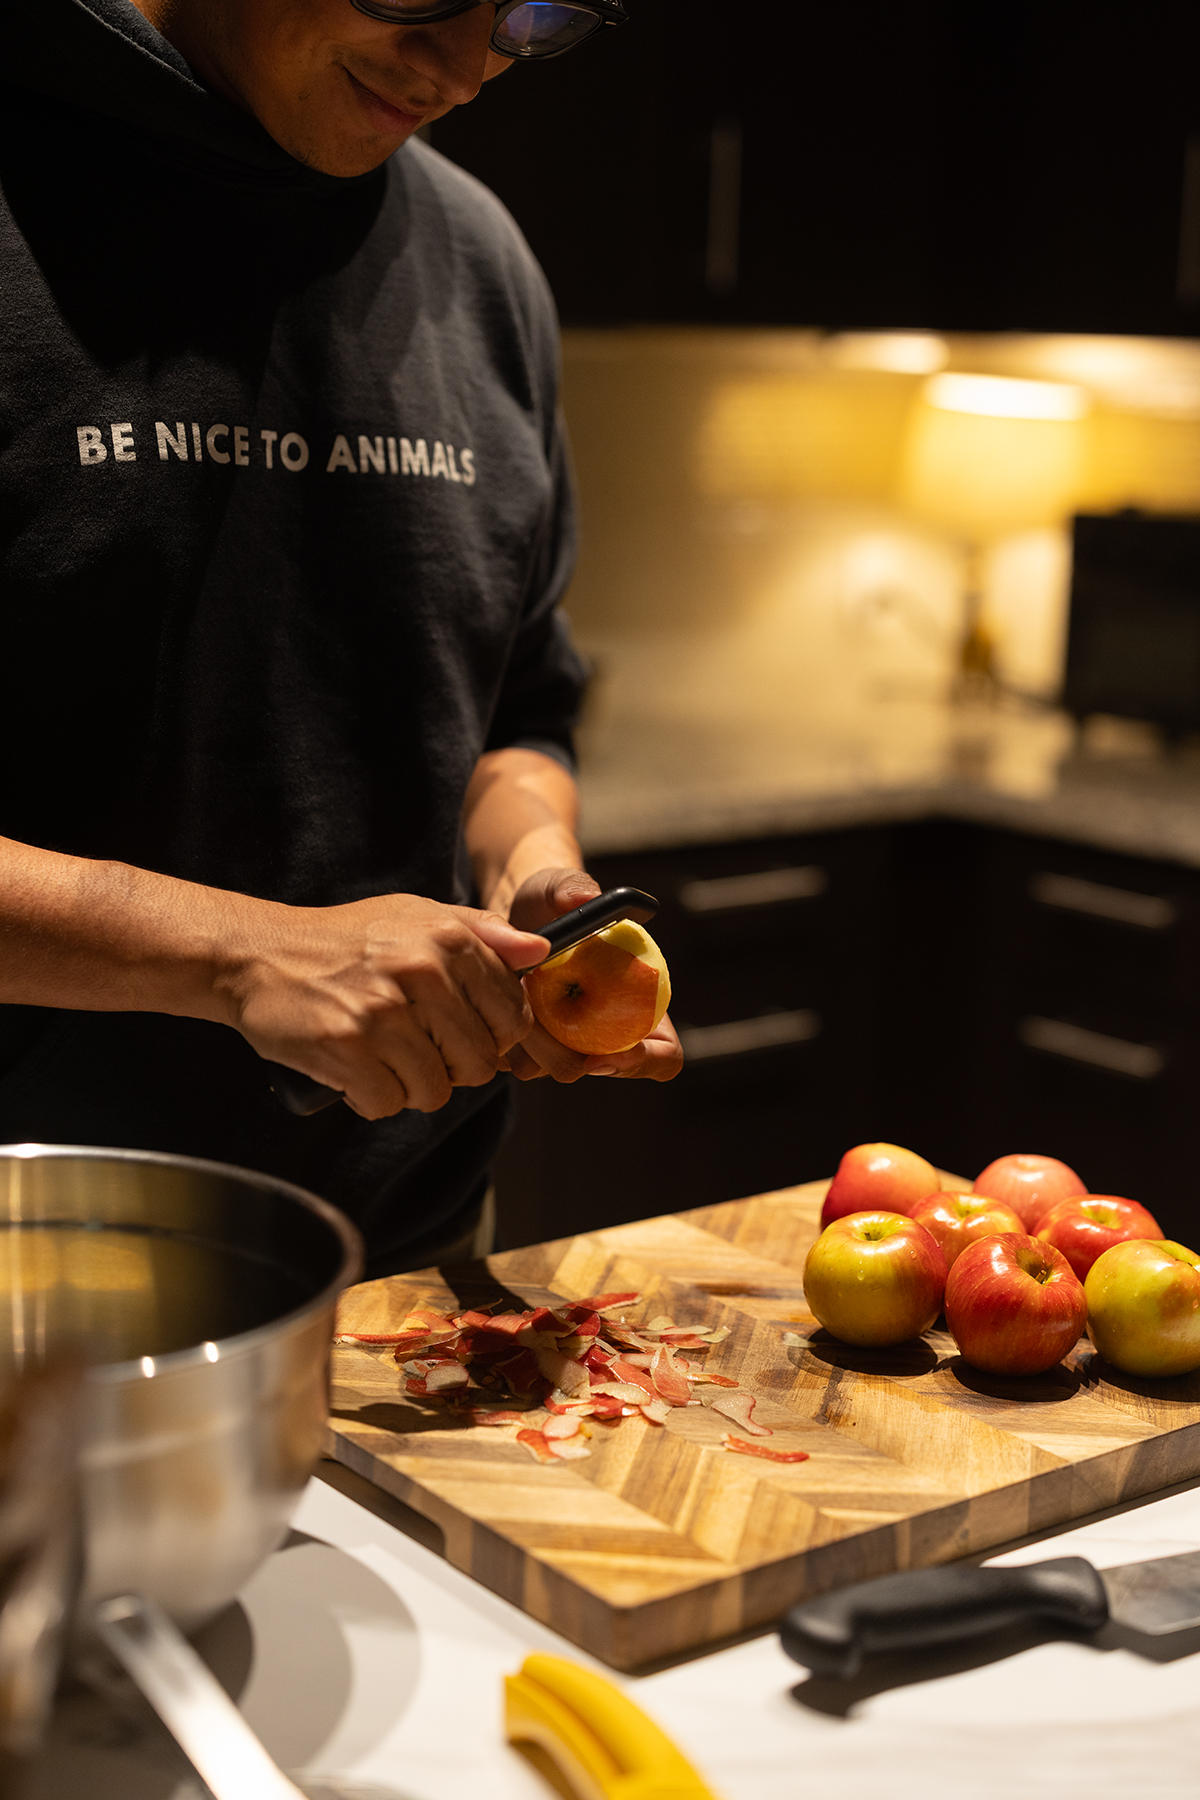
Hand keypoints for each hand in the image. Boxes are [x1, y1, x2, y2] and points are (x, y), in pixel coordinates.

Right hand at [222, 893, 548, 1119]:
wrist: (258, 954)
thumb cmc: (345, 941)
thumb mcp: (417, 916)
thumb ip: (484, 933)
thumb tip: (540, 952)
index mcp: (450, 939)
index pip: (511, 1018)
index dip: (490, 1038)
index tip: (457, 1033)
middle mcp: (423, 971)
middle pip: (478, 1064)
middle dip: (449, 1067)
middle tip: (411, 1046)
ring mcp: (384, 1011)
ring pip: (435, 1090)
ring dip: (409, 1086)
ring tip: (381, 1056)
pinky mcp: (347, 1047)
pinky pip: (387, 1104)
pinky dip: (370, 1098)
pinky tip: (353, 1069)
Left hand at [501, 868, 683, 1085]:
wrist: (513, 913)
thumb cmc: (551, 898)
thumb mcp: (562, 885)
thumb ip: (575, 889)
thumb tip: (586, 901)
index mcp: (642, 1005)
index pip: (664, 1057)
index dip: (645, 1061)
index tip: (613, 1050)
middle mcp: (608, 1035)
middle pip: (599, 1068)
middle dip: (569, 1046)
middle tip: (538, 1011)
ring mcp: (566, 1046)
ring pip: (553, 1067)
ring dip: (533, 1035)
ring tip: (517, 985)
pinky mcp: (529, 1049)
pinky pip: (519, 1060)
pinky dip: (509, 1030)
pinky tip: (499, 992)